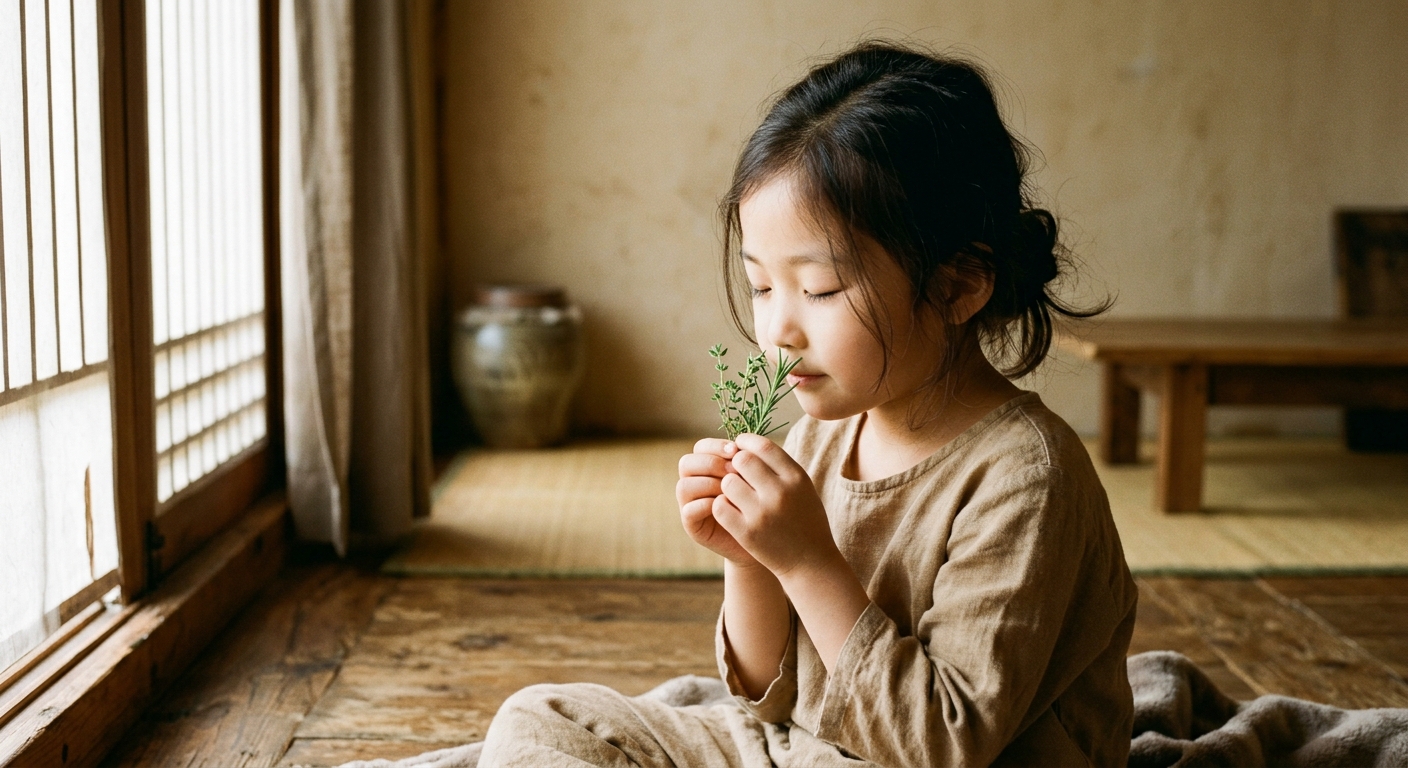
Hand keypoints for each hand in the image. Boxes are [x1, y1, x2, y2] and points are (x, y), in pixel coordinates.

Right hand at [677, 439, 756, 565]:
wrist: (766, 539)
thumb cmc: (763, 504)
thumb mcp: (756, 478)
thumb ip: (746, 461)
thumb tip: (741, 447)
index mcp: (708, 467)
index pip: (700, 447)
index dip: (715, 446)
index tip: (736, 450)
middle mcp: (695, 483)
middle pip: (687, 463)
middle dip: (711, 463)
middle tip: (734, 470)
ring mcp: (690, 504)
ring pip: (684, 485)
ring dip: (708, 484)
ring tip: (732, 490)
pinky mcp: (693, 525)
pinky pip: (688, 510)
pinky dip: (706, 505)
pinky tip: (728, 505)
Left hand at [712, 433, 841, 577]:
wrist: (810, 562)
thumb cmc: (805, 519)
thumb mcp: (803, 488)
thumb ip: (780, 466)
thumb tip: (747, 443)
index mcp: (797, 478)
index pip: (763, 446)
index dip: (746, 442)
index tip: (740, 445)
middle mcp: (780, 493)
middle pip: (742, 460)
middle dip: (734, 463)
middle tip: (735, 471)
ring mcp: (762, 514)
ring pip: (728, 482)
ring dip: (727, 485)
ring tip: (735, 494)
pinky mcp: (747, 533)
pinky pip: (720, 506)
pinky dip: (722, 506)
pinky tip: (731, 510)